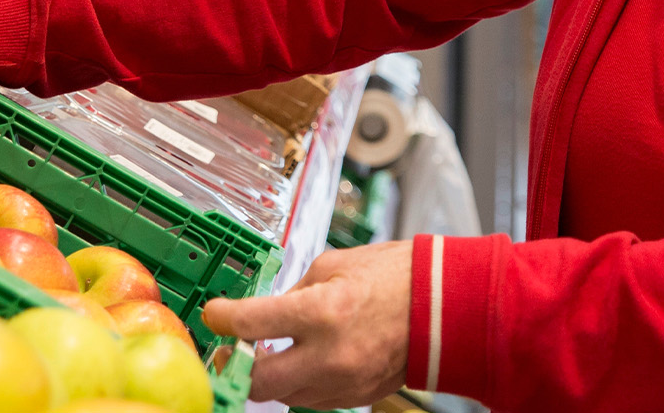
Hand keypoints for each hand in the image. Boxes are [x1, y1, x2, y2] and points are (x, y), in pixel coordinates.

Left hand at [203, 240, 411, 406]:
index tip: (216, 314)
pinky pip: (311, 399)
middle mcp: (330, 354)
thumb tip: (264, 311)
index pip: (251, 323)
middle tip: (234, 348)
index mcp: (322, 311)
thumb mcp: (334, 265)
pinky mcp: (356, 397)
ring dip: (272, 375)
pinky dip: (301, 382)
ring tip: (276, 350)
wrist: (446, 306)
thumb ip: (294, 291)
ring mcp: (344, 382)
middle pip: (258, 381)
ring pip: (283, 395)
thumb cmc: (395, 276)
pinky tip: (308, 360)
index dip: (223, 318)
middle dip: (239, 366)